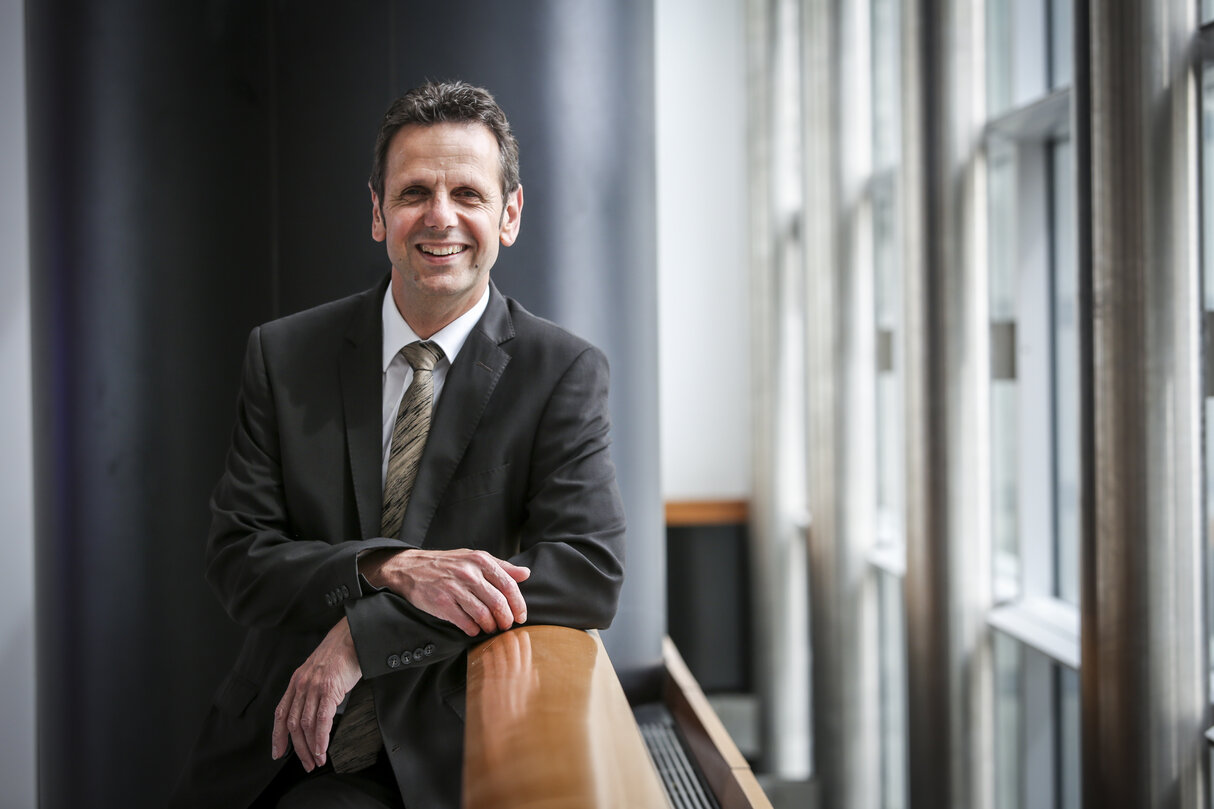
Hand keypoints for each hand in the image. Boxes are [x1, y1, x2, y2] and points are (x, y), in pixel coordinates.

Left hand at [271, 616, 361, 770]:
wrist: (352, 637)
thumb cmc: (340, 654)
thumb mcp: (318, 672)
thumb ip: (311, 690)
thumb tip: (313, 713)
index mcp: (296, 682)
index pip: (281, 714)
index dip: (277, 736)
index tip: (278, 753)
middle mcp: (301, 685)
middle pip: (293, 725)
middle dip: (298, 748)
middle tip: (306, 763)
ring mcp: (314, 687)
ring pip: (307, 725)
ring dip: (311, 747)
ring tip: (318, 760)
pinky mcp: (329, 689)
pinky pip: (322, 720)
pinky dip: (322, 738)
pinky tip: (324, 748)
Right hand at [360, 548, 529, 635]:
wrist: (411, 568)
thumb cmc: (447, 564)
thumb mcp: (474, 558)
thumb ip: (501, 566)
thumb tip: (526, 573)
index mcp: (480, 560)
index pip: (509, 585)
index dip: (518, 604)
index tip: (521, 616)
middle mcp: (468, 573)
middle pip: (498, 602)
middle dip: (506, 618)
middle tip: (506, 626)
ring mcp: (454, 588)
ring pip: (483, 614)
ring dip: (491, 626)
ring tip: (491, 628)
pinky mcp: (441, 603)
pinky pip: (465, 622)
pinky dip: (474, 629)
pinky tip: (474, 629)